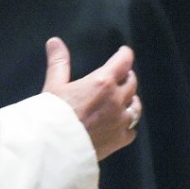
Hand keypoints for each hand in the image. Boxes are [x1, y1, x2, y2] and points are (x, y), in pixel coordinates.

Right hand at [42, 37, 140, 160]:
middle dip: (126, 77)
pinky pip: (132, 129)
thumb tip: (55, 41)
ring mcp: (122, 121)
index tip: (124, 53)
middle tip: (119, 76)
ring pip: (136, 106)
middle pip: (131, 82)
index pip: (123, 62)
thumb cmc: (53, 113)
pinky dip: (127, 124)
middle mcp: (117, 99)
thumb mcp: (54, 85)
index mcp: (103, 82)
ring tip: (123, 100)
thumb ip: (58, 62)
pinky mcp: (121, 139)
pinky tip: (119, 125)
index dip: (124, 55)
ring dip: (130, 100)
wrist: (56, 147)